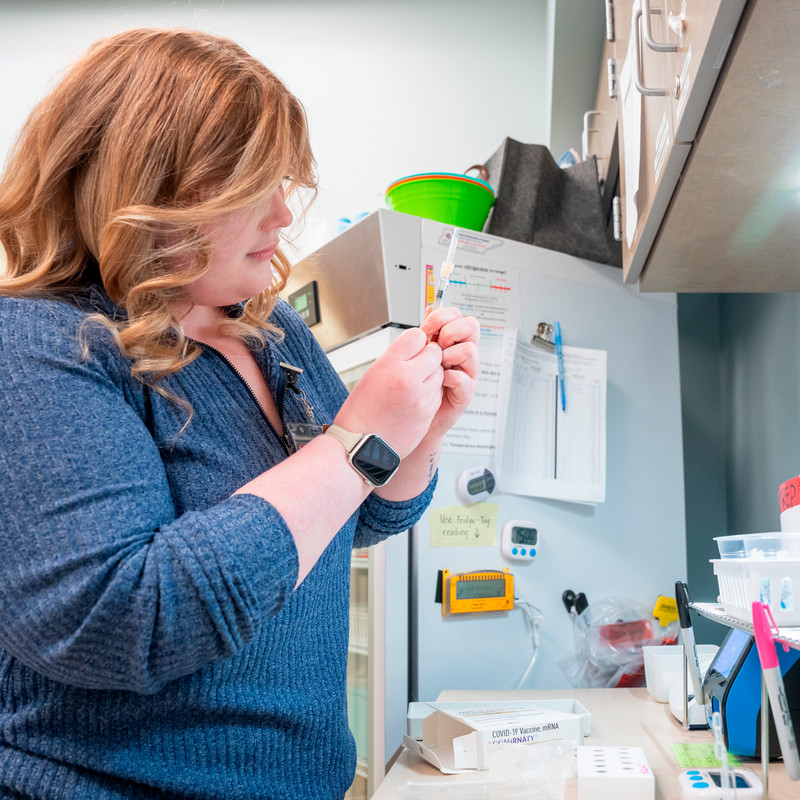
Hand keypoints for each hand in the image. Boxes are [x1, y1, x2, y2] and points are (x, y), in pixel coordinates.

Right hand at [333, 327, 442, 458]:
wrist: (361, 446)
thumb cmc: (361, 412)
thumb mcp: (372, 375)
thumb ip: (396, 359)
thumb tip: (417, 347)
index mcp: (389, 365)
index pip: (417, 335)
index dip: (416, 341)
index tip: (411, 349)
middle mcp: (407, 378)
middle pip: (434, 353)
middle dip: (428, 357)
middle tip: (417, 366)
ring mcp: (421, 397)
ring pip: (439, 373)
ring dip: (431, 375)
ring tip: (413, 386)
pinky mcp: (429, 413)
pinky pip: (438, 393)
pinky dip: (430, 393)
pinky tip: (414, 400)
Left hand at [419, 307, 479, 440]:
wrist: (416, 416)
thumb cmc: (421, 383)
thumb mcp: (423, 353)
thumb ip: (429, 331)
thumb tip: (431, 307)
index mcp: (455, 341)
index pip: (459, 316)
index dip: (444, 316)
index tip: (427, 327)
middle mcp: (464, 355)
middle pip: (472, 326)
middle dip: (451, 331)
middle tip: (437, 345)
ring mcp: (468, 372)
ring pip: (470, 350)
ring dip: (449, 355)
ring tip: (437, 366)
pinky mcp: (466, 392)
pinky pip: (463, 378)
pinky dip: (448, 378)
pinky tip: (438, 382)